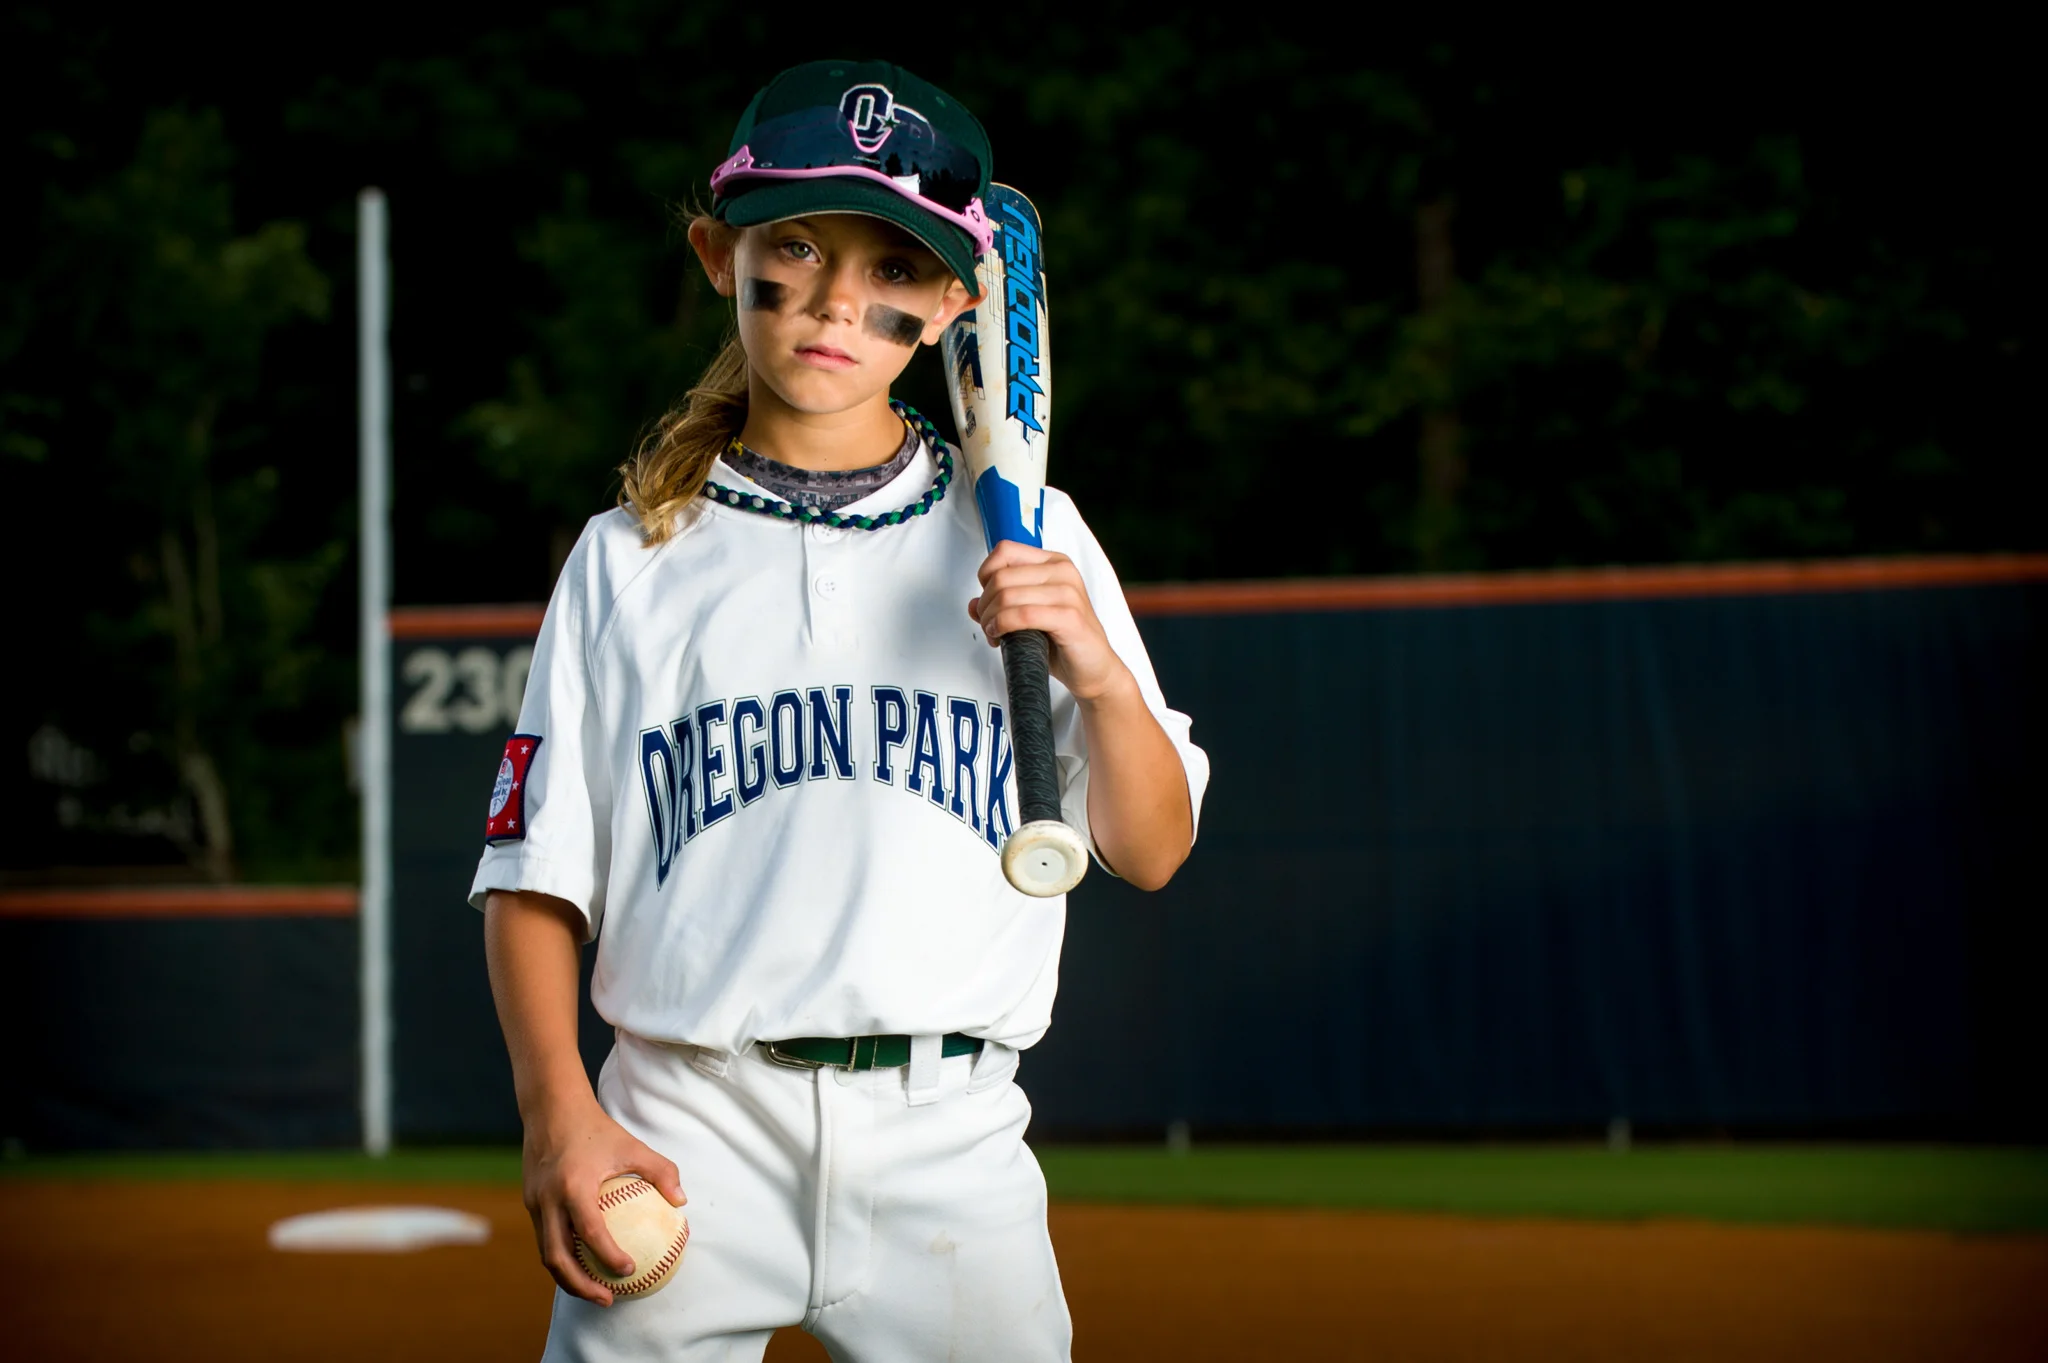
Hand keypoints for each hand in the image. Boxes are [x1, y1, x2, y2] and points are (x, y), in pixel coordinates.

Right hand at [521, 1091, 685, 1306]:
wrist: (551, 1109)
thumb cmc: (597, 1129)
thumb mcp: (633, 1146)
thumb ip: (661, 1172)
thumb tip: (682, 1201)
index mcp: (573, 1186)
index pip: (590, 1231)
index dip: (608, 1256)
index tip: (629, 1271)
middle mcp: (548, 1199)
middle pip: (557, 1257)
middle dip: (580, 1286)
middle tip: (608, 1300)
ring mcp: (534, 1203)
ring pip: (547, 1253)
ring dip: (568, 1278)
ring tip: (595, 1291)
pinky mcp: (529, 1203)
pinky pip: (545, 1238)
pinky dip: (563, 1257)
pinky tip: (584, 1263)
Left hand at [969, 541, 1130, 702]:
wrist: (1094, 669)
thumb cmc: (1064, 642)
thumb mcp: (1029, 617)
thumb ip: (1002, 605)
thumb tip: (973, 604)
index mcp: (1054, 563)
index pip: (1005, 551)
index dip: (985, 574)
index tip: (987, 598)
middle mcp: (1063, 572)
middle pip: (1001, 576)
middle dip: (985, 604)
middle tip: (987, 623)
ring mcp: (1069, 593)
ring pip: (1007, 595)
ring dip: (990, 618)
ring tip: (994, 633)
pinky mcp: (1070, 617)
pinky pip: (1023, 615)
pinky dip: (1003, 626)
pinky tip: (1000, 636)